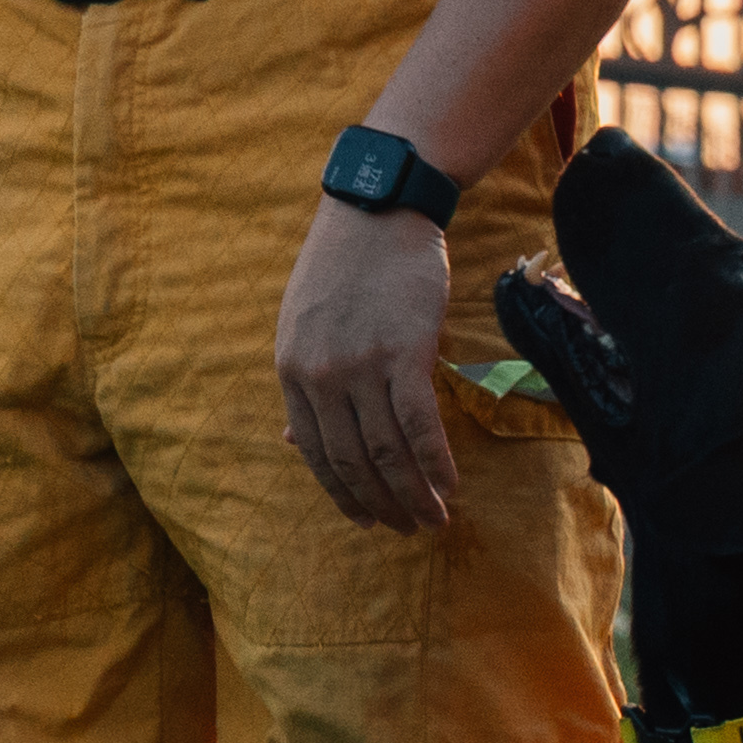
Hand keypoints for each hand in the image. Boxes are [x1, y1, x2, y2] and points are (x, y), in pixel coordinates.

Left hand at [277, 197, 463, 532]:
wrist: (377, 213)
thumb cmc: (346, 268)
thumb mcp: (304, 327)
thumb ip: (305, 385)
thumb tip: (296, 444)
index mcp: (292, 371)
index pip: (317, 453)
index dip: (344, 495)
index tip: (368, 522)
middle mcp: (319, 376)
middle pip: (354, 460)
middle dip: (383, 505)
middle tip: (411, 529)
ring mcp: (360, 367)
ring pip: (388, 451)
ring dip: (414, 494)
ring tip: (435, 518)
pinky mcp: (404, 354)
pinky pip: (419, 424)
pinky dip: (436, 463)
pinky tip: (451, 485)